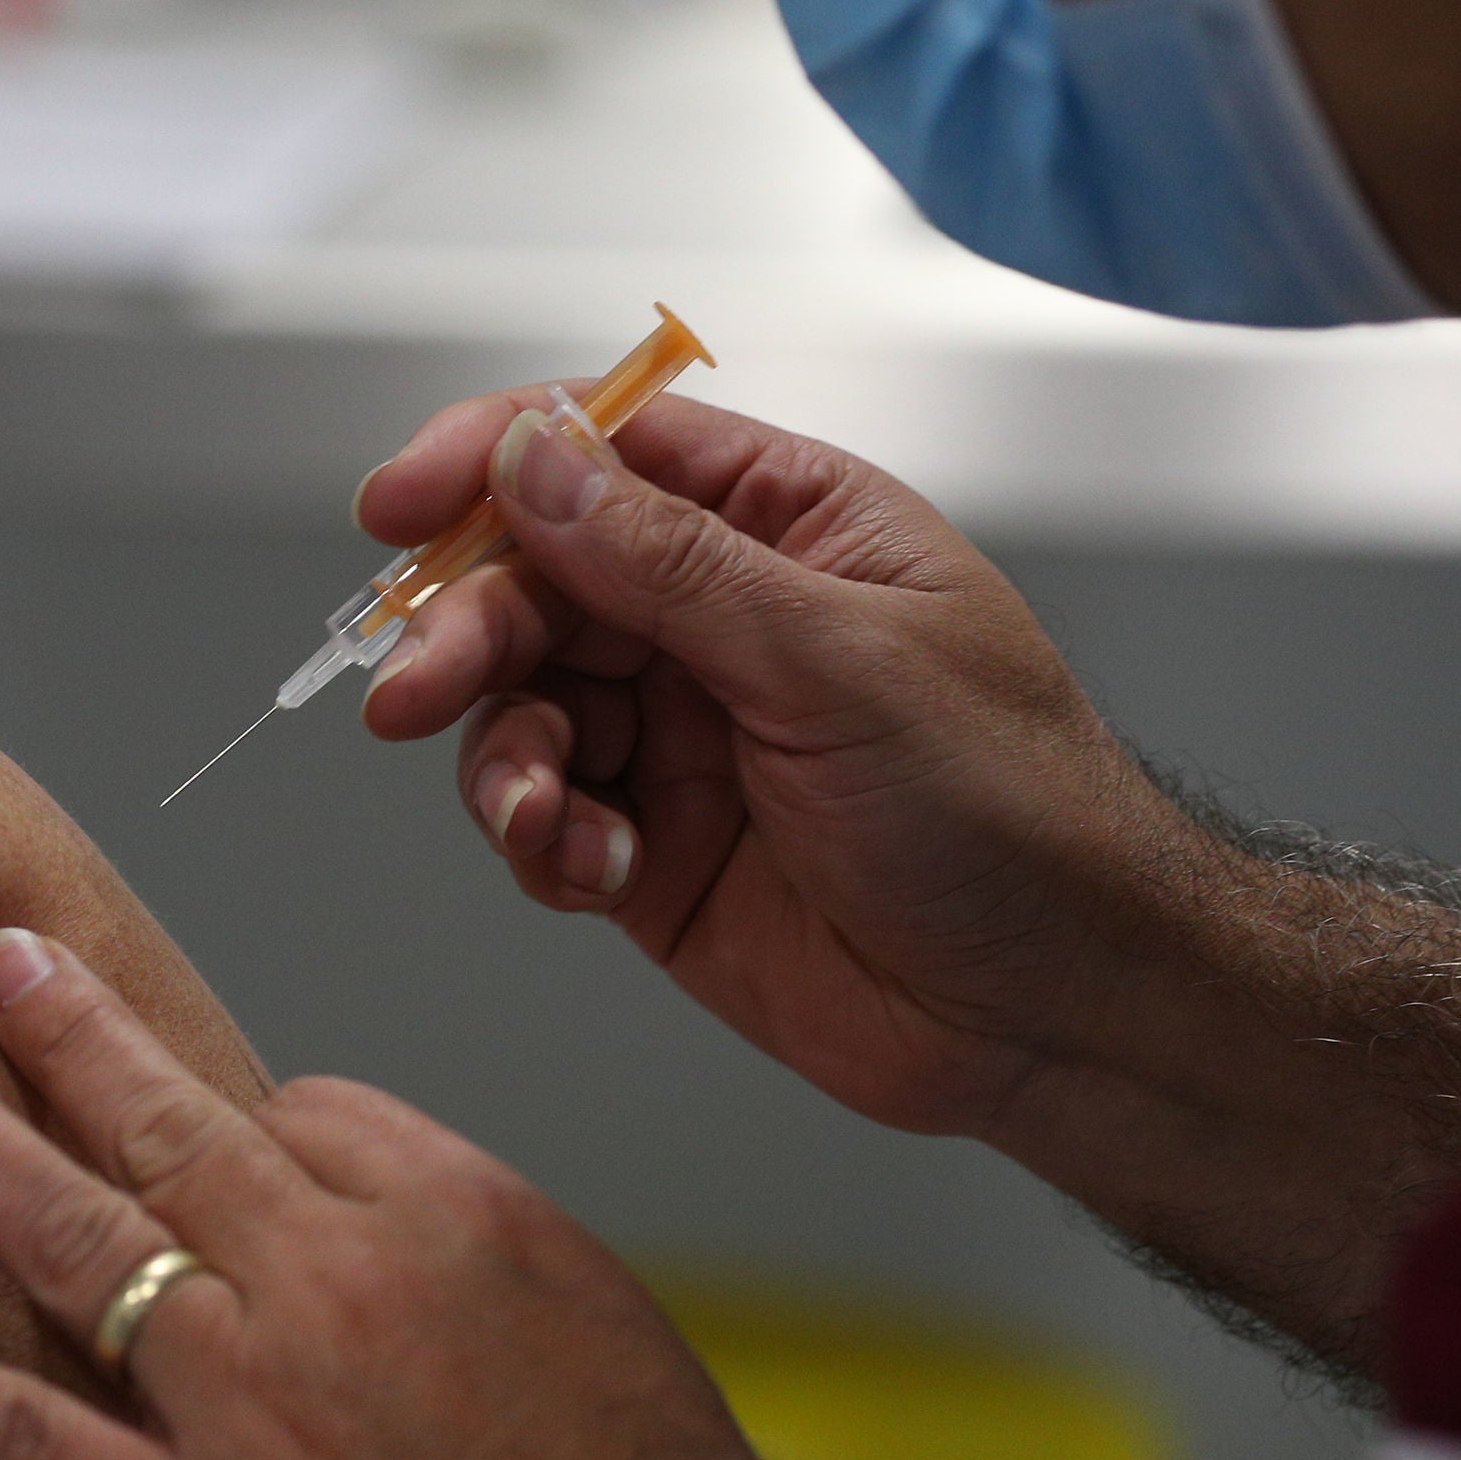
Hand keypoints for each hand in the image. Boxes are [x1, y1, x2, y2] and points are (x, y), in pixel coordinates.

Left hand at [0, 936, 828, 1459]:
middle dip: (64, 1026)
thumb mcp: (604, 1318)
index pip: (308, 1108)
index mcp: (450, 1207)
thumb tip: (389, 1225)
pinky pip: (17, 1433)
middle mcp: (333, 1273)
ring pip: (69, 1223)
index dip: (247, 1124)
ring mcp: (249, 1398)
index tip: (215, 1135)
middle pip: (165, 1112)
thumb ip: (477, 1250)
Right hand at [355, 389, 1198, 1139]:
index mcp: (788, 526)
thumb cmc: (1017, 811)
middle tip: (416, 689)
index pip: (607, 449)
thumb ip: (673, 564)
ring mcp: (684, 736)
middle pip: (537, 580)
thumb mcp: (842, 661)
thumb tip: (538, 460)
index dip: (493, 463)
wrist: (1059, 1010)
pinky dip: (538, 838)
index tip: (401, 505)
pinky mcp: (654, 850)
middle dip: (468, 630)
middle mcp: (723, 619)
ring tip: (540, 817)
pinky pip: (541, 816)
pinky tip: (592, 869)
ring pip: (520, 705)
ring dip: (500, 755)